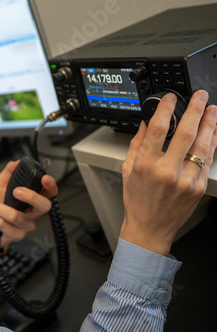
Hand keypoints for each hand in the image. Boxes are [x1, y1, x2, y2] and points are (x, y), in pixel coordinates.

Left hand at [0, 160, 57, 254]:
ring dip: (1, 210)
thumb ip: (9, 173)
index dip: (51, 186)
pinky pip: (7, 226)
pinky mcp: (17, 235)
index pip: (49, 192)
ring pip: (18, 217)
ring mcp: (26, 225)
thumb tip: (16, 162)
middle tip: (16, 191)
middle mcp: (33, 212)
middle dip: (31, 197)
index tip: (45, 178)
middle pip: (45, 206)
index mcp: (32, 199)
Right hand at [121, 90, 216, 254]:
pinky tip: (213, 134)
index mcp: (145, 165)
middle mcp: (166, 172)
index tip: (171, 99)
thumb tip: (144, 124)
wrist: (150, 228)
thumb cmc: (137, 201)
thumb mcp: (128, 170)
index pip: (156, 130)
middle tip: (201, 98)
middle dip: (195, 111)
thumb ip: (136, 144)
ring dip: (209, 125)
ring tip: (212, 111)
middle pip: (185, 134)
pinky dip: (212, 145)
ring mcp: (185, 180)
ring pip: (202, 146)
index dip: (166, 110)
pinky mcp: (198, 188)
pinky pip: (207, 161)